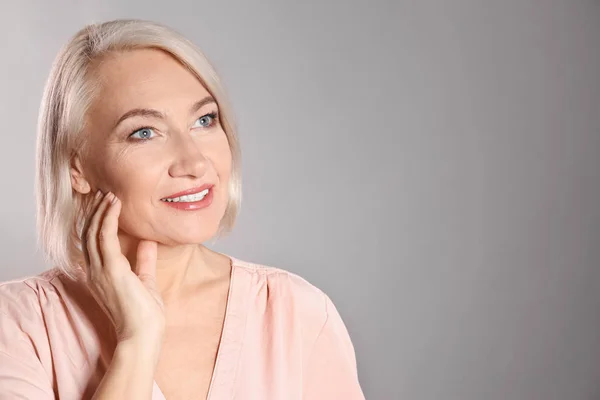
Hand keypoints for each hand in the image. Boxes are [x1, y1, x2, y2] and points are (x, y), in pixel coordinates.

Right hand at [82, 190, 164, 344]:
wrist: (143, 335)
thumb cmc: (144, 314)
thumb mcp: (145, 280)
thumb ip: (144, 260)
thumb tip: (148, 242)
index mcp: (99, 274)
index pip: (91, 242)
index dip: (96, 221)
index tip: (106, 204)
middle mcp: (94, 271)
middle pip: (88, 233)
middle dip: (95, 211)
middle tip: (105, 193)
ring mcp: (100, 271)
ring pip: (93, 232)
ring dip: (100, 211)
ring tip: (110, 194)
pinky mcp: (111, 269)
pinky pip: (104, 237)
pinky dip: (108, 219)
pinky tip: (114, 206)